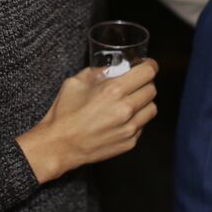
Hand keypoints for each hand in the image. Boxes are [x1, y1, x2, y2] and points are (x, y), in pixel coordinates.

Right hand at [17, 60, 159, 183]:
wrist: (59, 146)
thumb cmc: (64, 114)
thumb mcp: (76, 82)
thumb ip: (97, 72)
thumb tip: (112, 68)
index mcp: (113, 90)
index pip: (148, 72)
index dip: (149, 65)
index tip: (146, 65)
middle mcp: (126, 109)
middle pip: (152, 89)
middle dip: (145, 83)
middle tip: (134, 83)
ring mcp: (130, 128)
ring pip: (152, 108)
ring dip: (143, 102)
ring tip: (130, 101)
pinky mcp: (129, 142)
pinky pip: (143, 125)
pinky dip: (137, 119)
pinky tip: (122, 118)